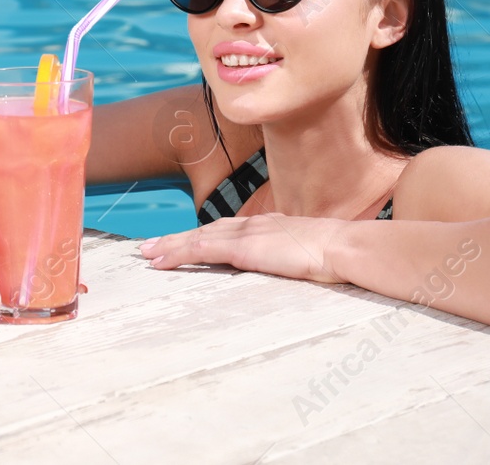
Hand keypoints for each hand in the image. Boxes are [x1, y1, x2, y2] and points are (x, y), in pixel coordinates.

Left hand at [136, 213, 352, 283]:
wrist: (342, 247)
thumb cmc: (334, 253)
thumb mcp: (307, 253)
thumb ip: (292, 255)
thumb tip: (291, 265)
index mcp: (267, 226)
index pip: (226, 230)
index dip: (202, 236)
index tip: (183, 242)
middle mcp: (252, 225)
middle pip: (205, 231)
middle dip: (176, 238)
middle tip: (150, 247)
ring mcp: (245, 234)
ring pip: (196, 238)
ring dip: (169, 245)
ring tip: (147, 254)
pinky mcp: (242, 248)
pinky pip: (201, 249)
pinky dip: (177, 253)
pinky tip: (161, 260)